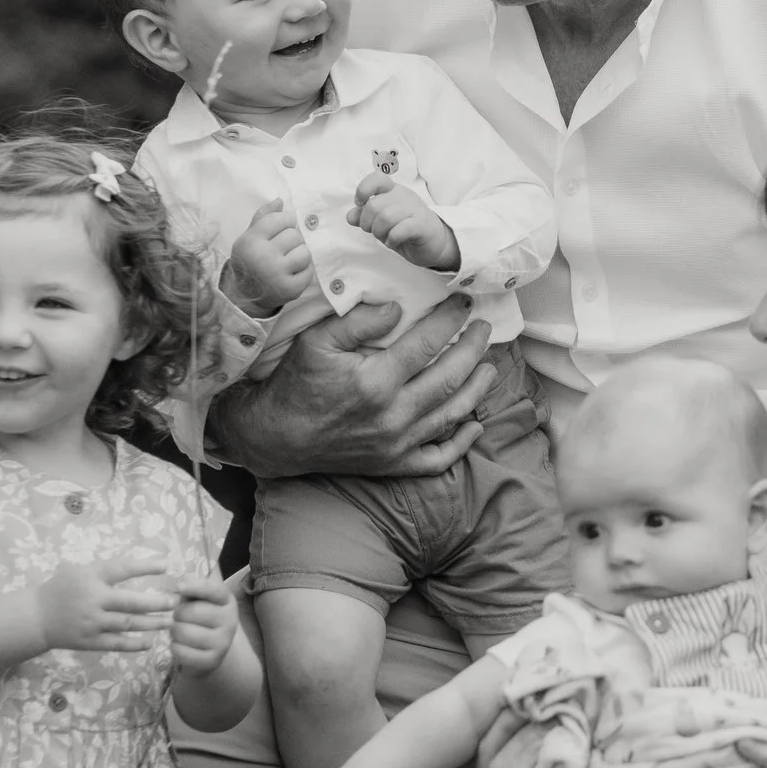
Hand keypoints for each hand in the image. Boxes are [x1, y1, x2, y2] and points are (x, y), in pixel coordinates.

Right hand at [34, 554, 178, 651]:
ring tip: (170, 622)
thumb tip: (139, 564)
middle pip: (130, 602)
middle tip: (175, 602)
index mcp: (91, 578)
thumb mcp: (78, 571)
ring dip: (151, 624)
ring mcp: (92, 623)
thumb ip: (105, 570)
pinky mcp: (89, 642)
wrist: (36, 618)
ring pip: (127, 624)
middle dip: (156, 603)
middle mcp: (93, 600)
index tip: (166, 565)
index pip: (121, 569)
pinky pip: (116, 644)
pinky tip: (150, 642)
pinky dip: (134, 644)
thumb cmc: (60, 589)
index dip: (144, 567)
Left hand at [169, 574, 237, 677]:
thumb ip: (190, 591)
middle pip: (192, 612)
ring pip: (184, 632)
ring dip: (174, 632)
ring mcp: (223, 642)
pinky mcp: (212, 661)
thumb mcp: (199, 601)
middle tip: (177, 618)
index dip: (194, 586)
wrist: (209, 652)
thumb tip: (177, 582)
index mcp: (227, 601)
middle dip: (177, 614)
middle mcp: (230, 620)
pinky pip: (182, 651)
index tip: (178, 587)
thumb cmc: (200, 620)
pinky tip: (180, 646)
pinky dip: (174, 648)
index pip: (212, 590)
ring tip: (178, 631)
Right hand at [207, 298, 495, 479]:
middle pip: (450, 378)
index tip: (463, 303)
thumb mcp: (316, 340)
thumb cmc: (295, 383)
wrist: (276, 436)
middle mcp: (393, 415)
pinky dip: (461, 443)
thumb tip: (398, 309)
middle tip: (484, 330)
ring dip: (477, 390)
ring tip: (490, 368)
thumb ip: (358, 321)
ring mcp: (397, 444)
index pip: (427, 344)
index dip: (450, 320)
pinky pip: (438, 458)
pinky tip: (474, 424)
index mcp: (376, 382)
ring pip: (452, 415)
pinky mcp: (394, 464)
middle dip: (473, 349)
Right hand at [222, 199, 315, 317]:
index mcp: (250, 242)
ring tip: (289, 259)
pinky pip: (309, 271)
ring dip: (300, 254)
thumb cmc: (250, 259)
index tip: (283, 226)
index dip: (285, 220)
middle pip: (294, 235)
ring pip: (305, 252)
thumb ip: (263, 217)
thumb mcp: (249, 237)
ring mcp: (277, 275)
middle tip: (283, 248)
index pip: (278, 219)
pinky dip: (303, 270)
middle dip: (292, 239)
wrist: (245, 294)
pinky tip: (292, 273)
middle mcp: (263, 258)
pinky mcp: (290, 289)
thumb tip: (280, 200)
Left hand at [350, 172, 459, 271]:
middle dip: (367, 223)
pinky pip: (402, 229)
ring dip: (379, 232)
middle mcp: (404, 196)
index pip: (376, 179)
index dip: (363, 191)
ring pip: (386, 217)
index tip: (361, 204)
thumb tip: (350, 215)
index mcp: (393, 191)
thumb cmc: (405, 230)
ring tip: (385, 237)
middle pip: (374, 205)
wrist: (434, 243)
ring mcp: (415, 210)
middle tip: (374, 231)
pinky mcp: (423, 225)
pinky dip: (392, 238)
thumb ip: (364, 216)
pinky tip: (393, 242)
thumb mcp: (381, 222)